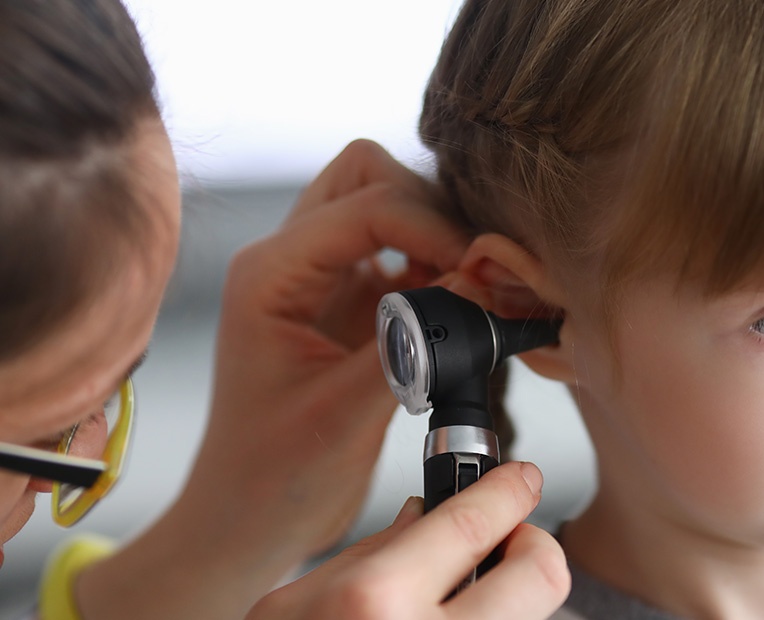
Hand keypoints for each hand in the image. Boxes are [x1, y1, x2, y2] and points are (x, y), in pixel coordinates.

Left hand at [75, 140, 471, 618]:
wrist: (248, 520)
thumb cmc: (272, 479)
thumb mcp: (343, 416)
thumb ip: (410, 347)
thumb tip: (477, 290)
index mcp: (270, 273)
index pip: (368, 204)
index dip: (435, 230)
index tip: (480, 276)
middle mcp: (290, 260)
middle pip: (371, 176)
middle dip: (432, 212)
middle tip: (474, 273)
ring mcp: (321, 277)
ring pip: (390, 205)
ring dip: (439, 238)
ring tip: (472, 293)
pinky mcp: (351, 303)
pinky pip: (406, 256)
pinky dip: (442, 270)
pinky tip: (462, 310)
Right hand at [249, 462, 569, 619]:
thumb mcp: (291, 608)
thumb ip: (368, 555)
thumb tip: (424, 515)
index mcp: (375, 603)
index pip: (475, 522)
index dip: (509, 492)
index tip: (521, 480)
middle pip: (543, 576)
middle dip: (535, 547)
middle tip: (511, 542)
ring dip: (507, 603)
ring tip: (460, 603)